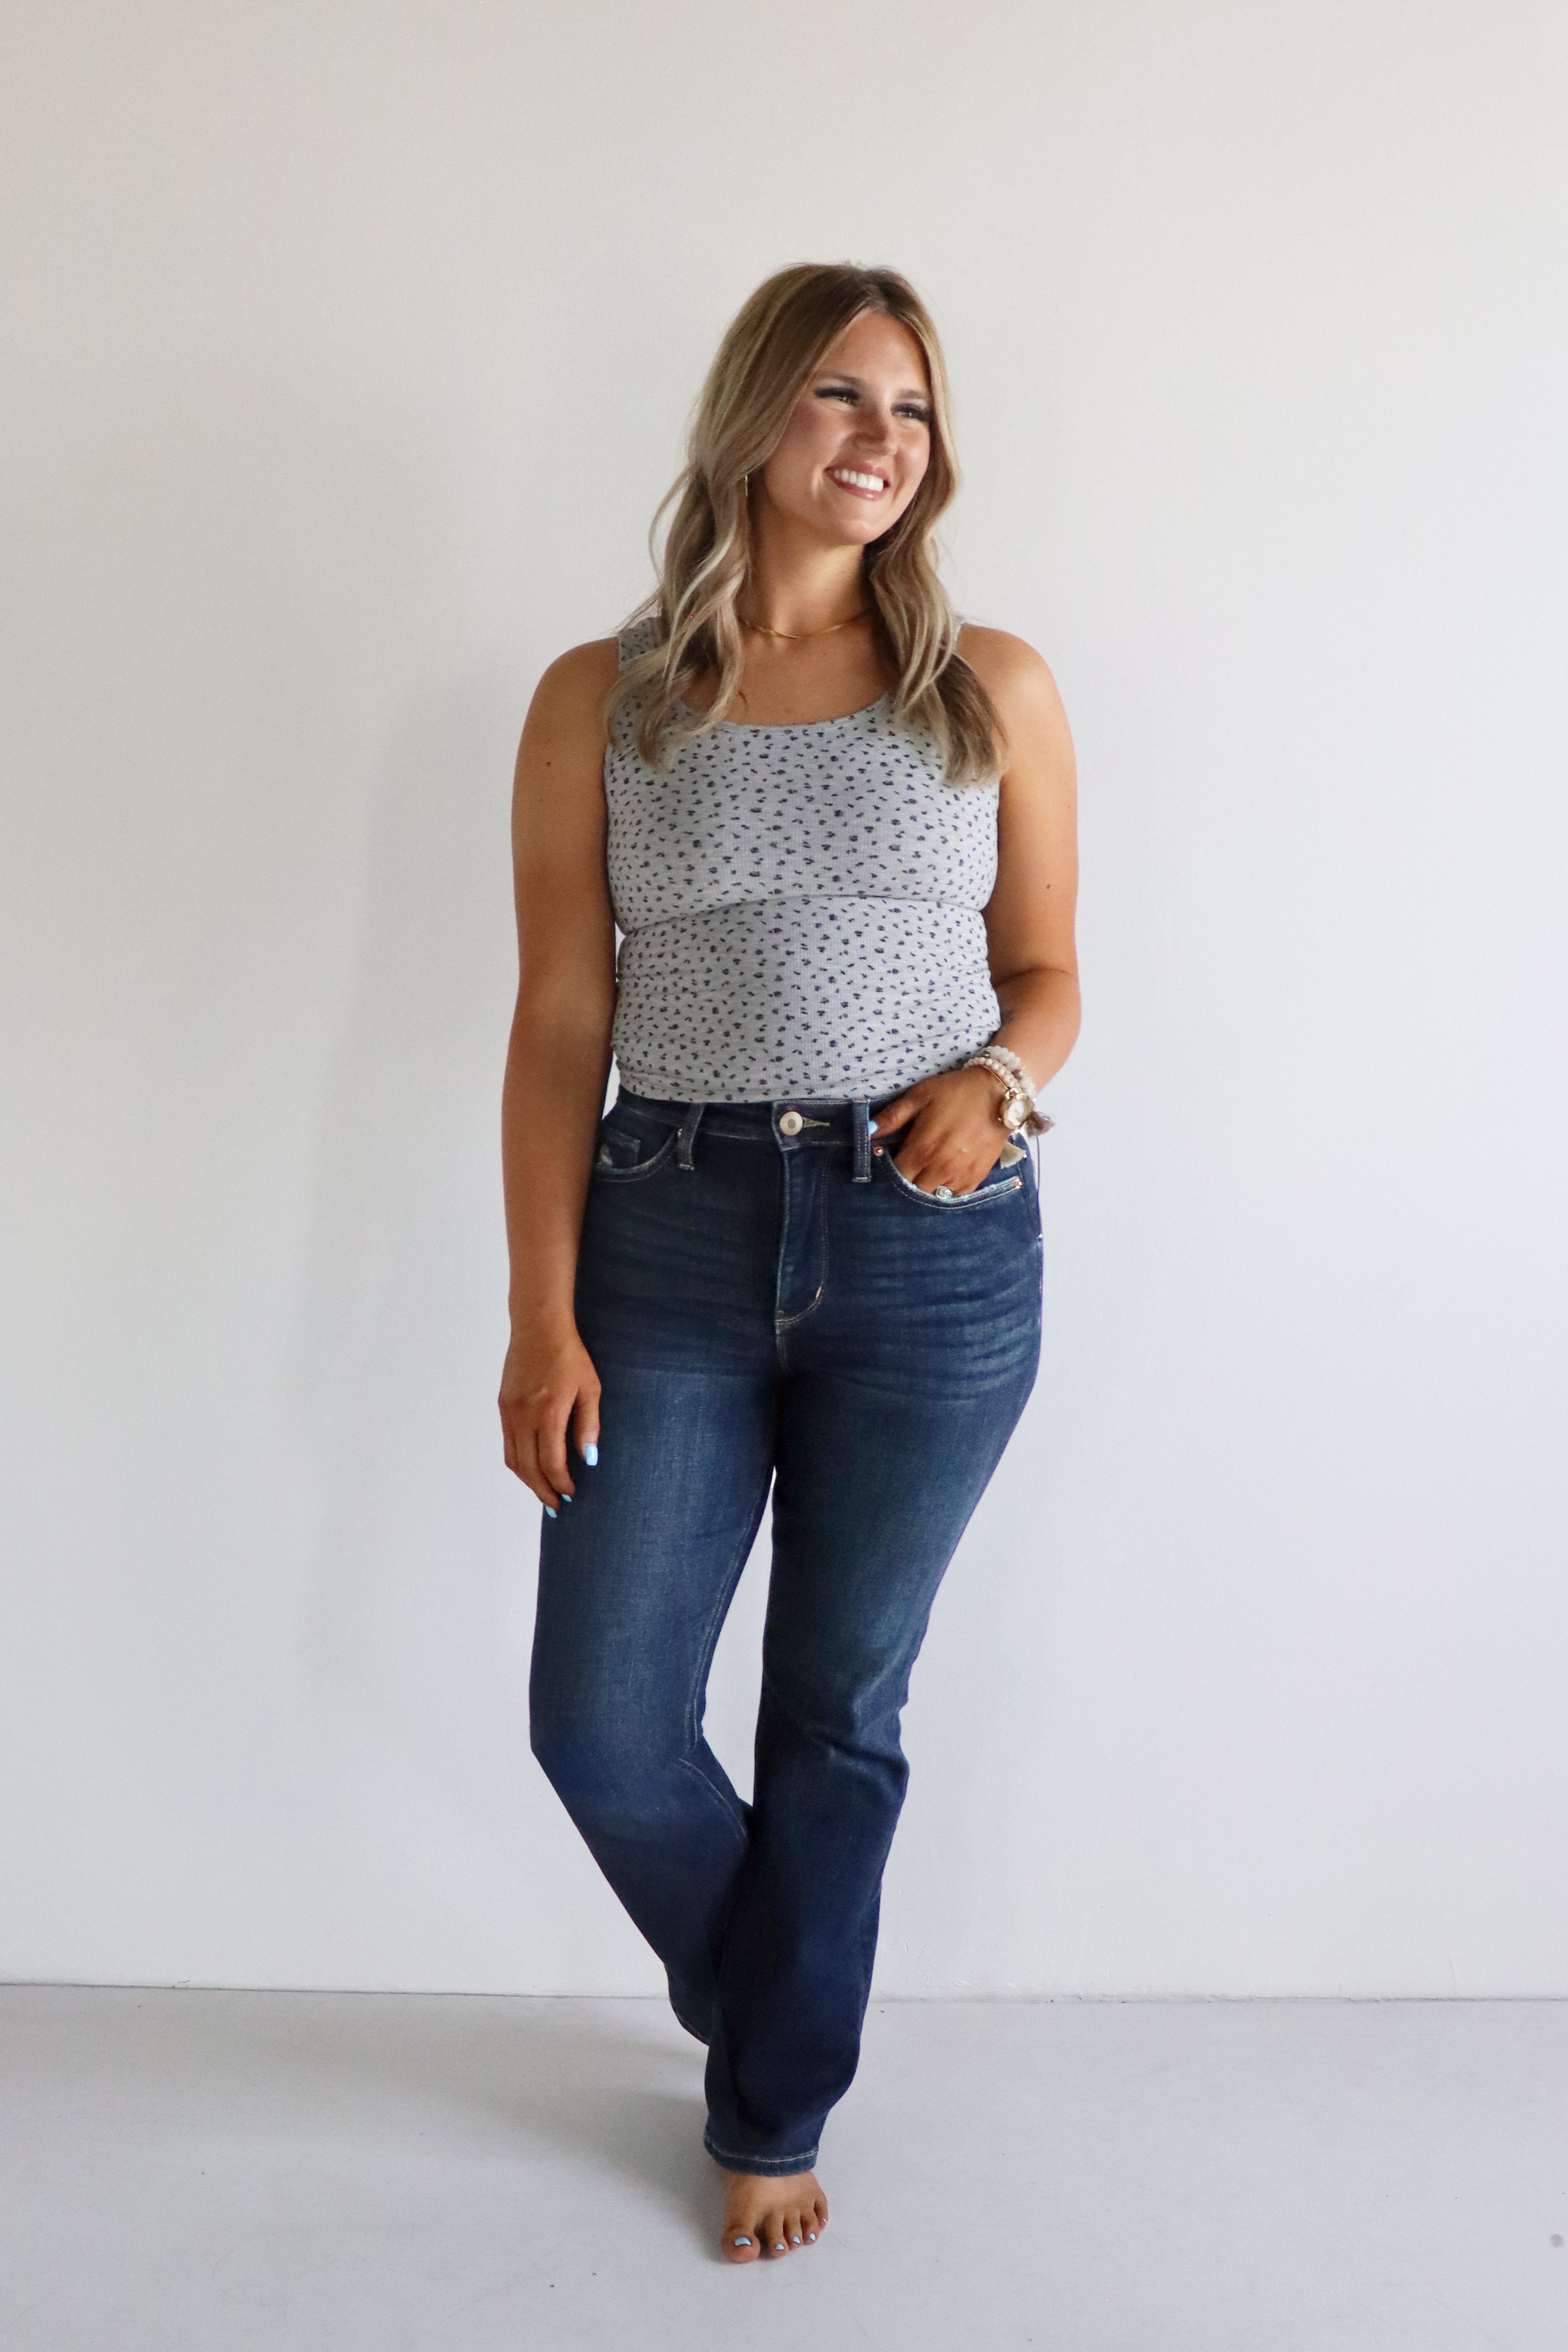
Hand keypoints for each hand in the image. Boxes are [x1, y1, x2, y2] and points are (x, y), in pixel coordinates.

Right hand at [499, 1322, 600, 1511]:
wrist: (538, 1327)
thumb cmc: (570, 1355)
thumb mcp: (590, 1388)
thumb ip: (589, 1424)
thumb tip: (589, 1459)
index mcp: (548, 1413)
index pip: (552, 1462)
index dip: (562, 1483)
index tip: (573, 1494)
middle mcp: (524, 1416)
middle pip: (529, 1468)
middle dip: (544, 1491)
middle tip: (558, 1506)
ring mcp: (510, 1412)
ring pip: (514, 1459)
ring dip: (528, 1481)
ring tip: (544, 1492)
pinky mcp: (503, 1406)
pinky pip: (508, 1443)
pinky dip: (519, 1462)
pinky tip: (532, 1468)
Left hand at [870, 1066, 1007, 1195]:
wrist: (998, 1093)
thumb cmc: (955, 1091)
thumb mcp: (920, 1096)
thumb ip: (893, 1116)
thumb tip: (868, 1132)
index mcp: (922, 1149)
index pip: (896, 1176)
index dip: (889, 1172)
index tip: (890, 1161)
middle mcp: (940, 1168)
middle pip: (913, 1191)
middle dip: (906, 1183)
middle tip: (907, 1169)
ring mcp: (960, 1176)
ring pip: (934, 1197)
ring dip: (926, 1188)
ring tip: (924, 1174)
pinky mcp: (977, 1177)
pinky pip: (955, 1196)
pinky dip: (946, 1191)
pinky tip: (942, 1177)